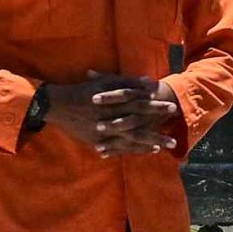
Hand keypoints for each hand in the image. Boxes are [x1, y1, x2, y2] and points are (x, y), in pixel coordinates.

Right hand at [37, 73, 168, 157]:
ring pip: (129, 139)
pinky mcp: (96, 141)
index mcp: (113, 102)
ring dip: (147, 144)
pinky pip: (117, 147)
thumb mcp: (105, 82)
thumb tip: (149, 81)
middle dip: (156, 131)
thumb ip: (127, 82)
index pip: (139, 104)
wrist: (58, 105)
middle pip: (137, 125)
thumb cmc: (84, 91)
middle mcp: (110, 118)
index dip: (156, 106)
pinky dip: (133, 149)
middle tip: (173, 137)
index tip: (172, 108)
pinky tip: (148, 151)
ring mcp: (103, 131)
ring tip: (164, 147)